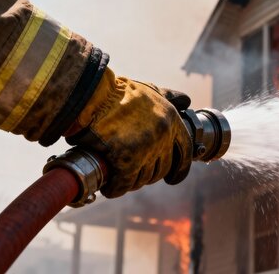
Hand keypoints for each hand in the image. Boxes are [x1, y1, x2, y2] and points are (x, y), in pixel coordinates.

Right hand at [65, 68, 190, 197]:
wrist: (91, 95)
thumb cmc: (117, 92)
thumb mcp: (149, 90)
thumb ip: (169, 96)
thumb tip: (185, 100)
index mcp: (172, 119)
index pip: (186, 151)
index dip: (180, 168)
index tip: (174, 178)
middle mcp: (163, 136)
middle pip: (162, 168)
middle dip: (149, 175)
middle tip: (134, 174)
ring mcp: (147, 149)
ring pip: (143, 178)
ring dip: (130, 182)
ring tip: (118, 179)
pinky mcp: (127, 160)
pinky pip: (123, 184)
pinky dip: (115, 189)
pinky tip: (109, 187)